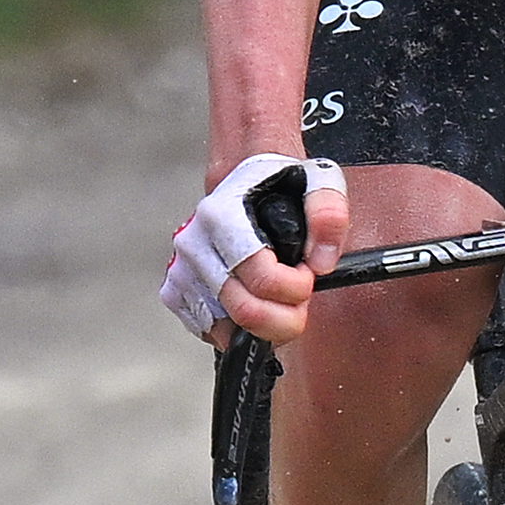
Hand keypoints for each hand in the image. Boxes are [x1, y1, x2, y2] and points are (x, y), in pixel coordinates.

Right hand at [163, 153, 350, 346]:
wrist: (243, 175)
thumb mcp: (318, 181)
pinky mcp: (176, 288)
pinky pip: (207, 329)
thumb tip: (321, 261)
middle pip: (244, 311)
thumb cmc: (278, 182)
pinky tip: (255, 304)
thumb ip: (328, 215)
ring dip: (263, 325)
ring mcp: (182, 268)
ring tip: (278, 297)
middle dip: (285, 316)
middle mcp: (195, 244)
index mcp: (223, 216)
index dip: (296, 288)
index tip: (307, 274)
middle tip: (298, 295)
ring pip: (225, 327)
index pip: (262, 280)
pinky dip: (236, 329)